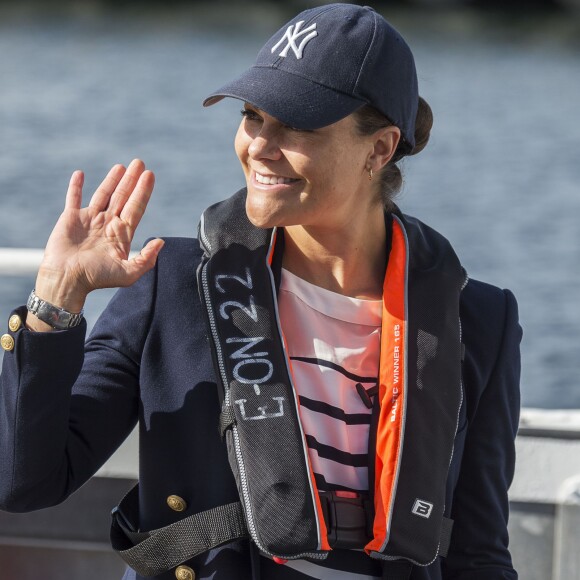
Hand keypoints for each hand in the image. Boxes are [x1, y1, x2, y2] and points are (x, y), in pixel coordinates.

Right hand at [33, 159, 163, 317]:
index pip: (136, 208)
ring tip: (121, 166)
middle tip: (140, 163)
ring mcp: (90, 220)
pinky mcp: (71, 218)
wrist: (67, 279)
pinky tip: (80, 174)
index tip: (150, 175)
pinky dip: (76, 186)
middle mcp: (108, 224)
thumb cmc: (97, 279)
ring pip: (103, 194)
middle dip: (132, 180)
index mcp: (122, 235)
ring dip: (112, 180)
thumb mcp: (128, 273)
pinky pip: (73, 198)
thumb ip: (146, 259)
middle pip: (123, 197)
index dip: (143, 192)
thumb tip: (161, 242)